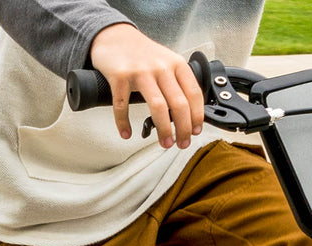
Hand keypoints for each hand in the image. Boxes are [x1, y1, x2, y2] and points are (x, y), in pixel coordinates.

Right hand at [88, 23, 203, 147]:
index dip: (197, 116)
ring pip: (158, 107)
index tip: (195, 131)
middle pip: (179, 104)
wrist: (114, 36)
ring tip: (165, 143)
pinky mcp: (119, 76)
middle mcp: (161, 67)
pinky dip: (124, 123)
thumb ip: (178, 83)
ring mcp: (140, 71)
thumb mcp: (166, 62)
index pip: (194, 94)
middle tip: (182, 143)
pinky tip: (127, 133)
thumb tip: (189, 115)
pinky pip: (123, 105)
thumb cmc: (142, 54)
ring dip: (163, 130)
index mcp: (176, 64)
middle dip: (183, 129)